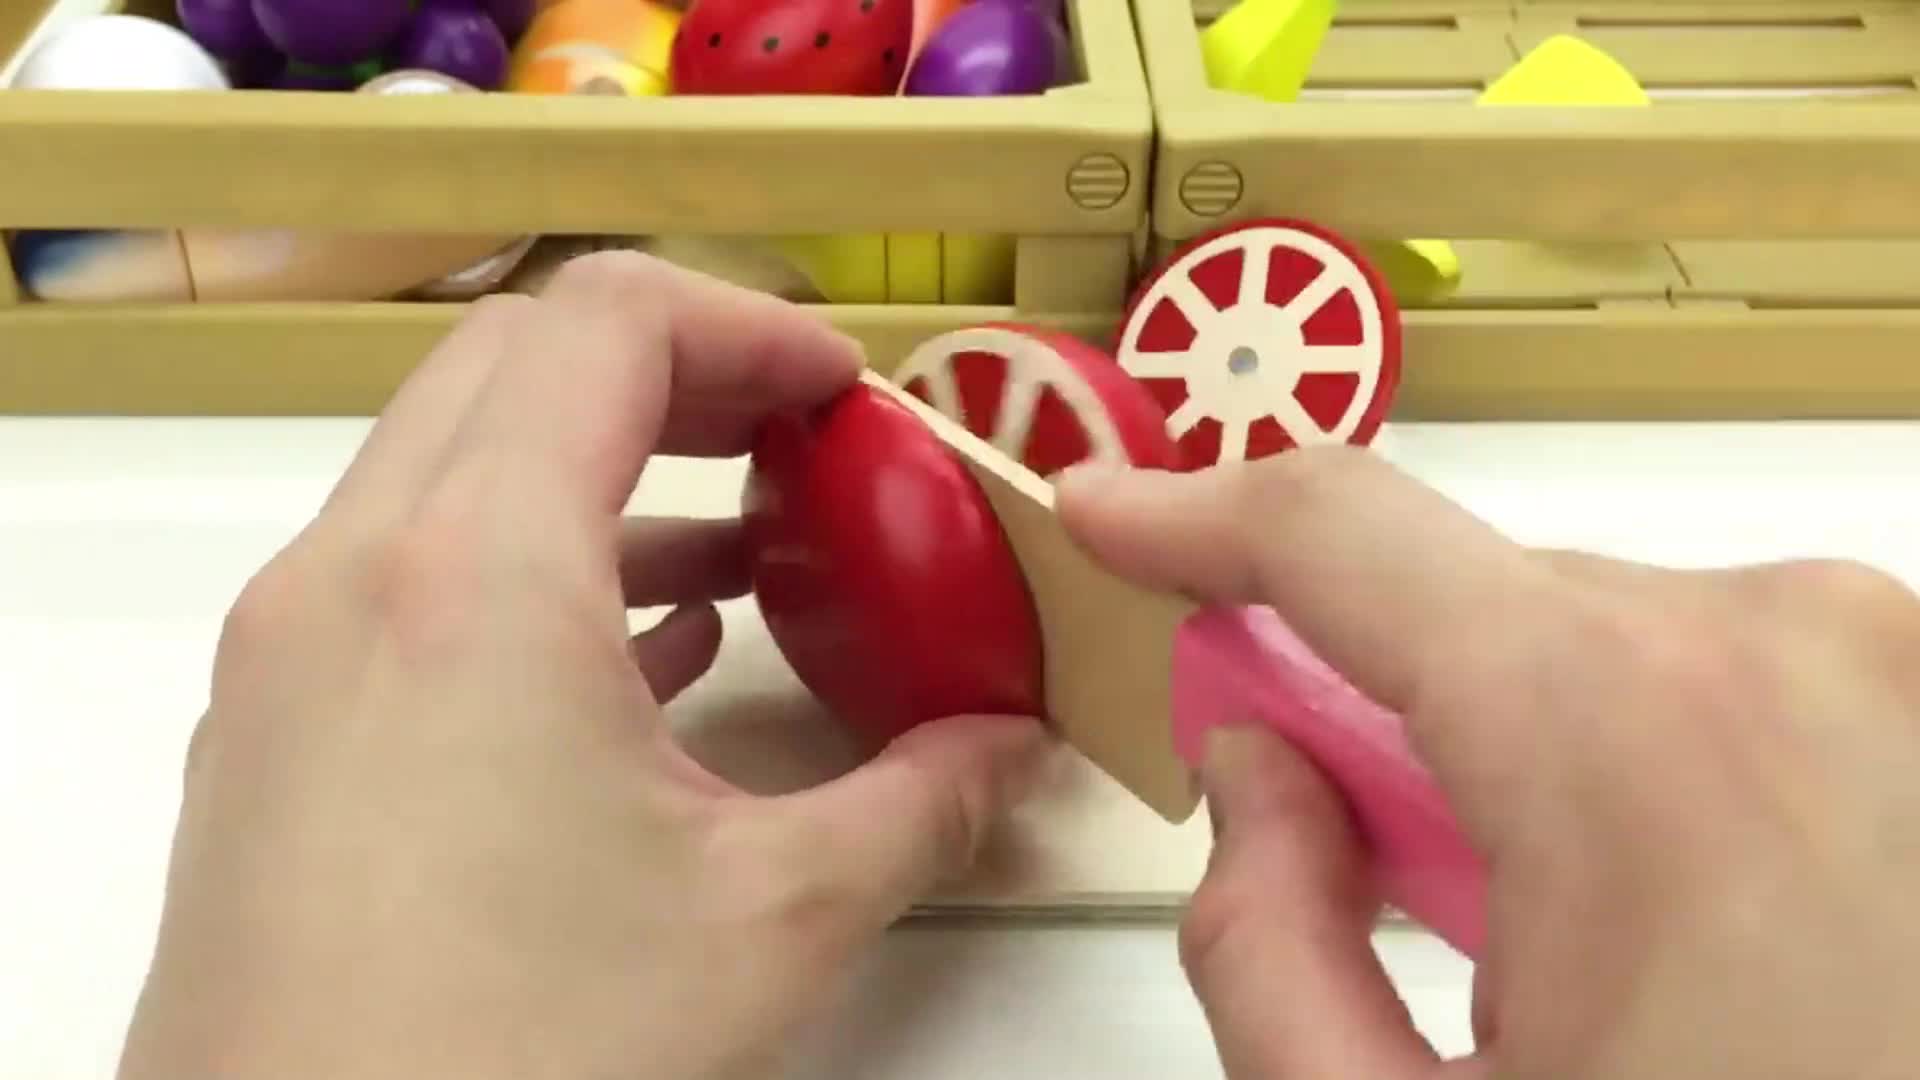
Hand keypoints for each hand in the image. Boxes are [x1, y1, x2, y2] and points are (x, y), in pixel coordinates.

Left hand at [116, 254, 1045, 1079]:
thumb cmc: (518, 1060)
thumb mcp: (770, 922)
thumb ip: (921, 806)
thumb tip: (1006, 753)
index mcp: (475, 572)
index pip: (607, 322)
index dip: (750, 325)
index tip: (843, 397)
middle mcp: (351, 576)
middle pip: (515, 362)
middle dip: (676, 376)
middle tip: (798, 446)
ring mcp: (285, 653)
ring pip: (445, 465)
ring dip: (598, 474)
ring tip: (740, 561)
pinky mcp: (266, 735)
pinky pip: (400, 577)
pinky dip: (523, 569)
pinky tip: (634, 663)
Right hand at [1057, 449, 1919, 1079]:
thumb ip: (1267, 949)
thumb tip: (1260, 778)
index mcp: (1626, 735)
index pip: (1342, 532)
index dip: (1190, 513)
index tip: (1109, 515)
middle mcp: (1777, 648)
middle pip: (1473, 605)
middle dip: (1375, 701)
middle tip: (1333, 843)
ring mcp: (1881, 669)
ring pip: (1597, 639)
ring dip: (1522, 745)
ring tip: (1537, 932)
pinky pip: (1715, 675)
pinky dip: (1636, 757)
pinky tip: (1654, 918)